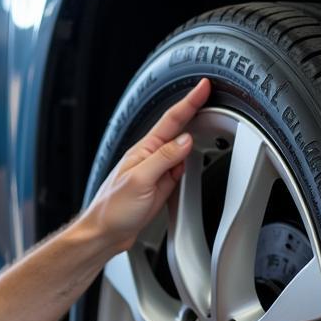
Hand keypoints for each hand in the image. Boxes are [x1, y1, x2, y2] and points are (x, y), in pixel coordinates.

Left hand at [82, 78, 210, 252]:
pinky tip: (191, 164)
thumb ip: (164, 159)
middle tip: (214, 99)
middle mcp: (150, 158)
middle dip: (196, 114)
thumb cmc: (113, 209)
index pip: (171, 120)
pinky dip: (189, 166)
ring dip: (195, 141)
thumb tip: (186, 140)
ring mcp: (156, 173)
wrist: (105, 234)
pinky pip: (180, 171)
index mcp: (143, 151)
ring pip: (182, 152)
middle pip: (179, 132)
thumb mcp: (140, 180)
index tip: (203, 86)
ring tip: (207, 128)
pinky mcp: (160, 188)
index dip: (190, 102)